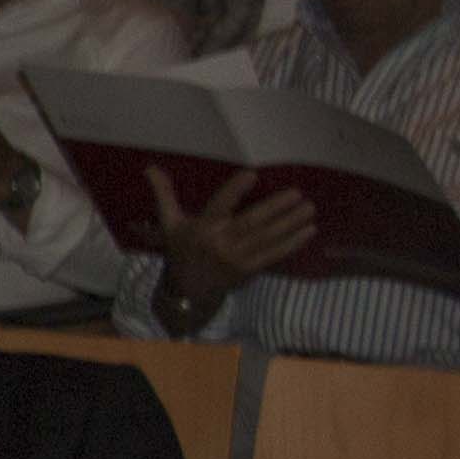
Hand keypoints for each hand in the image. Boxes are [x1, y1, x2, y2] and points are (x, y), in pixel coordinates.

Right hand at [149, 168, 316, 320]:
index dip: (235, 191)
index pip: (220, 206)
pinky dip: (293, 243)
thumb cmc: (180, 250)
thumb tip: (150, 167)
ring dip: (290, 223)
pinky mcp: (250, 269)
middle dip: (276, 208)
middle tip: (297, 193)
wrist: (188, 291)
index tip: (252, 174)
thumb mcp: (169, 223)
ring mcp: (238, 258)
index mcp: (201, 228)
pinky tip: (308, 231)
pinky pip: (274, 254)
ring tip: (309, 209)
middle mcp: (221, 243)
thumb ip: (164, 194)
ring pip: (267, 238)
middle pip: (252, 223)